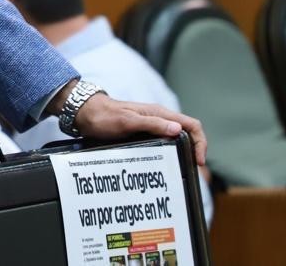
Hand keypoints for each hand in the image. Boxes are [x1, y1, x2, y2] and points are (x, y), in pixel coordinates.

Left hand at [74, 93, 207, 167]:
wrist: (85, 114)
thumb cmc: (104, 116)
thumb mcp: (127, 121)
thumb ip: (152, 123)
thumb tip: (177, 129)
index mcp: (159, 113)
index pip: (192, 125)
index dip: (200, 142)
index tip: (198, 161)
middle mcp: (159, 119)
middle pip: (187, 134)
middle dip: (194, 151)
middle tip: (192, 171)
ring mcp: (151, 126)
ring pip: (176, 140)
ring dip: (182, 154)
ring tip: (182, 172)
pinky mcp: (143, 134)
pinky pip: (163, 144)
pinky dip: (169, 154)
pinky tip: (165, 167)